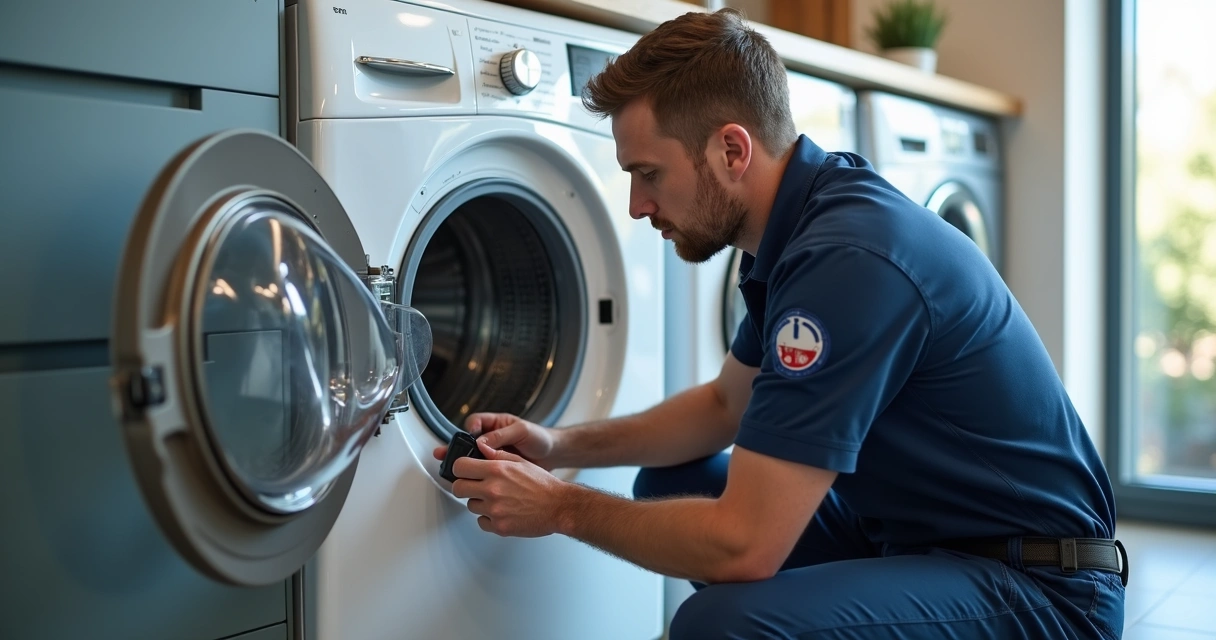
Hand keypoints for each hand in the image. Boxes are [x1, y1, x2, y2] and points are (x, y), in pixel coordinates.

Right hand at [431, 412, 558, 469]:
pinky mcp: (497, 469)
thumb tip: (481, 442)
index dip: (469, 428)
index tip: (470, 434)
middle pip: (467, 442)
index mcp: (496, 425)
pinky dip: (473, 476)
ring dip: (460, 464)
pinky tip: (467, 480)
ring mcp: (493, 455)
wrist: (554, 455)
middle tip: (443, 454)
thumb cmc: (541, 438)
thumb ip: (502, 435)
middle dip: (455, 448)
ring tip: (449, 469)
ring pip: (471, 458)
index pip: (475, 422)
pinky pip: (481, 471)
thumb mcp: (522, 431)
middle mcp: (491, 439)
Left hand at [449, 440, 569, 537]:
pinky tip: (502, 512)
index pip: (459, 467)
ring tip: (498, 500)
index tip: (464, 471)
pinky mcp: (499, 526)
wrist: (559, 506)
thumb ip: (497, 455)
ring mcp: (495, 510)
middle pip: (458, 488)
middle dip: (464, 487)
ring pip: (470, 506)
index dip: (460, 469)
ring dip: (480, 503)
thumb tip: (481, 450)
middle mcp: (492, 489)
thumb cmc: (543, 485)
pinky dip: (488, 519)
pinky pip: (481, 522)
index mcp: (496, 470)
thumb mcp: (520, 461)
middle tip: (475, 487)